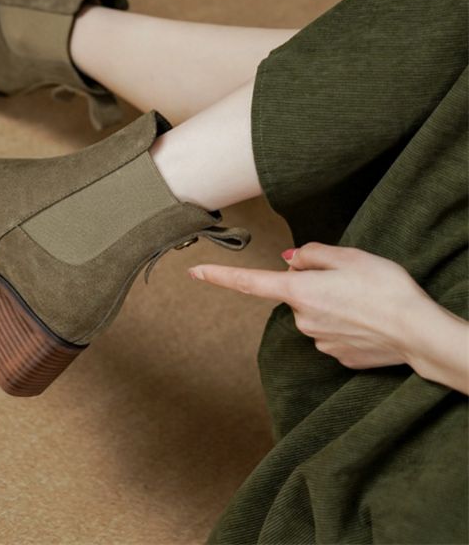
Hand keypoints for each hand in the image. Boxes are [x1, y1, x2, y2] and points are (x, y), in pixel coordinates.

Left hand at [188, 242, 438, 369]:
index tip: (194, 272)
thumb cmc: (385, 288)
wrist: (418, 333)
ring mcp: (319, 341)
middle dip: (313, 285)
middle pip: (296, 294)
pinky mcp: (338, 357)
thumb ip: (313, 255)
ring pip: (315, 314)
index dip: (219, 276)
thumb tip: (291, 261)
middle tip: (349, 281)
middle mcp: (302, 319)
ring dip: (331, 306)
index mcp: (298, 291)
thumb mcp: (349, 256)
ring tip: (365, 302)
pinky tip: (368, 322)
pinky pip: (332, 333)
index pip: (249, 282)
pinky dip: (345, 325)